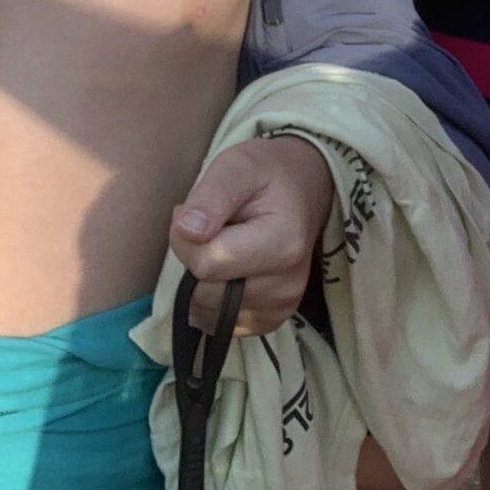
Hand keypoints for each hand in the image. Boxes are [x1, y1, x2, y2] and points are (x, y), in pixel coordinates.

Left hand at [171, 133, 333, 336]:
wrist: (304, 189)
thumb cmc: (267, 174)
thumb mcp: (237, 166)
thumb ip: (210, 197)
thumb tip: (186, 231)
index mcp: (283, 244)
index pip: (207, 263)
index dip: (187, 239)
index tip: (198, 215)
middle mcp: (287, 286)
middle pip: (204, 293)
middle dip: (196, 260)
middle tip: (216, 229)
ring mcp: (280, 308)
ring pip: (205, 311)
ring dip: (202, 281)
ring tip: (226, 246)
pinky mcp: (269, 321)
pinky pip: (215, 323)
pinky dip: (211, 299)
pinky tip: (230, 270)